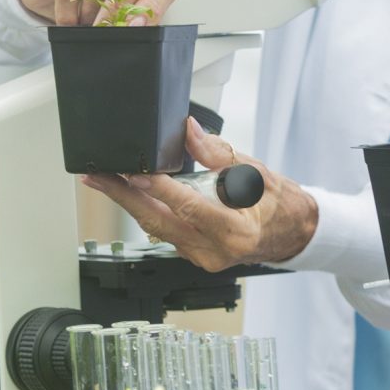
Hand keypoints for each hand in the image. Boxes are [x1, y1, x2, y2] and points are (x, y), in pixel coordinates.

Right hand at [20, 0, 179, 25]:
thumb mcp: (132, 1)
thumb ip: (143, 11)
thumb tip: (138, 28)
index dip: (153, 8)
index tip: (136, 29)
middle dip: (124, 7)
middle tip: (110, 30)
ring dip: (93, 12)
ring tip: (88, 25)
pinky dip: (69, 13)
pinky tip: (69, 20)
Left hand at [81, 119, 317, 270]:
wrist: (292, 233)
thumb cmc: (279, 203)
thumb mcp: (254, 170)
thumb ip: (218, 153)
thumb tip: (190, 132)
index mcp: (235, 230)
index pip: (188, 206)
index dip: (158, 188)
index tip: (134, 172)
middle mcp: (215, 250)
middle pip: (159, 221)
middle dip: (124, 196)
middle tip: (97, 176)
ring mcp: (202, 257)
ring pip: (155, 228)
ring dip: (128, 203)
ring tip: (104, 181)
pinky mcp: (194, 256)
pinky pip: (164, 233)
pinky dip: (146, 212)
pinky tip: (131, 195)